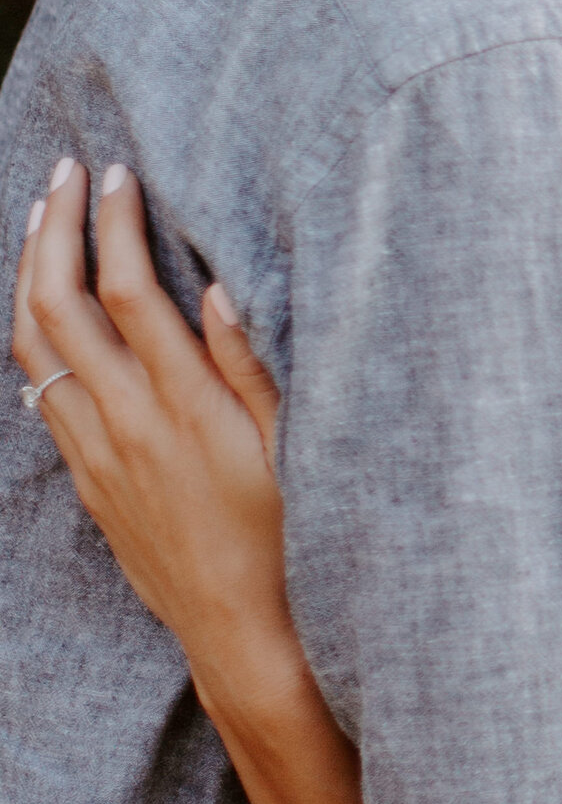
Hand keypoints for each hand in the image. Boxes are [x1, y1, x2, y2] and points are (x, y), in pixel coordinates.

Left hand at [14, 162, 298, 709]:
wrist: (240, 630)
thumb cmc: (284, 537)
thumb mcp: (290, 447)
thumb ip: (250, 365)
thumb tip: (221, 288)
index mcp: (182, 405)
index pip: (130, 291)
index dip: (117, 224)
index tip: (120, 175)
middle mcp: (125, 422)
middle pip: (59, 304)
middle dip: (55, 227)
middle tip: (67, 173)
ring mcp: (96, 452)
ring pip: (32, 344)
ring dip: (30, 273)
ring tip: (44, 220)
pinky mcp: (87, 478)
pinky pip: (39, 390)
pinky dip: (35, 332)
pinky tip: (48, 309)